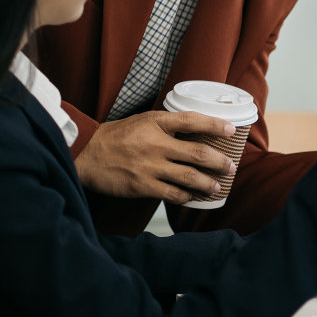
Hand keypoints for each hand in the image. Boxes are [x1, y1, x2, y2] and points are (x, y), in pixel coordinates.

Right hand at [74, 111, 237, 203]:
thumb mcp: (142, 121)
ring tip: (217, 186)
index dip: (215, 124)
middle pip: (198, 153)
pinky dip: (185, 196)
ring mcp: (149, 166)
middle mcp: (155, 144)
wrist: (84, 154)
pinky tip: (191, 196)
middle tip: (231, 166)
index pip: (192, 120)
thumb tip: (197, 130)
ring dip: (208, 183)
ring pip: (189, 177)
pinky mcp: (141, 186)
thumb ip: (167, 125)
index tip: (231, 130)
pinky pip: (172, 194)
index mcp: (156, 122)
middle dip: (219, 161)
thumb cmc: (115, 137)